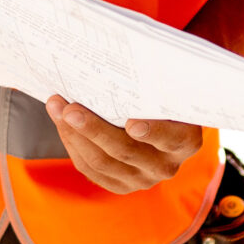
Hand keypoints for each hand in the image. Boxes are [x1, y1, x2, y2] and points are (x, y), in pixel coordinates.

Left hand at [45, 97, 201, 193]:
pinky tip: (62, 123)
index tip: (131, 123)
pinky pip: (90, 169)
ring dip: (75, 135)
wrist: (160, 122)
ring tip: (57, 108)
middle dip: (94, 129)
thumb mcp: (166, 89)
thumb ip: (152, 83)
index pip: (171, 139)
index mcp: (186, 141)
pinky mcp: (120, 185)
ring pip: (102, 162)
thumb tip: (120, 58)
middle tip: (70, 108)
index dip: (153, 132)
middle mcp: (166, 166)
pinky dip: (73, 144)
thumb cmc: (160, 96)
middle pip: (126, 151)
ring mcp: (142, 179)